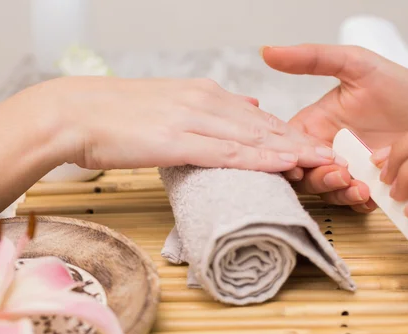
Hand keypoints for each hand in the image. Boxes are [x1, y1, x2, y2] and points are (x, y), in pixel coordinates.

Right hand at [43, 76, 336, 171]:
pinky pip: (227, 152)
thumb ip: (208, 108)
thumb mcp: (167, 102)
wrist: (75, 112)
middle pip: (262, 127)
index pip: (254, 117)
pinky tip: (282, 166)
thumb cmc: (114, 115)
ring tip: (321, 164)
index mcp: (201, 93)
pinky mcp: (177, 140)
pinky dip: (258, 159)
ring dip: (289, 152)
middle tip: (332, 158)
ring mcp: (192, 120)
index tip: (312, 148)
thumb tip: (246, 105)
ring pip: (251, 138)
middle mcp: (203, 102)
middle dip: (300, 143)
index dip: (286, 134)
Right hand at [261, 44, 407, 211]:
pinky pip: (354, 202)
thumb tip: (269, 51)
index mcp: (312, 126)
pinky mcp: (367, 187)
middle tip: (339, 172)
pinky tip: (372, 194)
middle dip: (316, 178)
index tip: (299, 160)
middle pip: (302, 174)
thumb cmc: (397, 85)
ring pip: (326, 192)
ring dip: (337, 192)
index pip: (287, 145)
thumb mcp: (356, 64)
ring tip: (359, 185)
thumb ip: (314, 58)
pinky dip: (359, 202)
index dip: (287, 155)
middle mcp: (325, 151)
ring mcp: (346, 171)